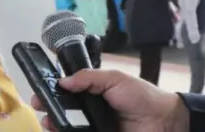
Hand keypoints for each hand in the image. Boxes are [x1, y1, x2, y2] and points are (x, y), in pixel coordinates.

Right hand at [31, 69, 188, 131]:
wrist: (165, 121)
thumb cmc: (142, 96)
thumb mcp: (115, 78)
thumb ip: (89, 78)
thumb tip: (64, 81)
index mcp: (95, 93)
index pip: (68, 93)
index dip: (53, 92)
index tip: (40, 93)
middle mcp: (92, 112)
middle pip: (64, 113)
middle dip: (49, 111)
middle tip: (40, 108)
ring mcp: (95, 128)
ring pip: (68, 129)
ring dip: (55, 125)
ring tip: (49, 123)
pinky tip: (60, 131)